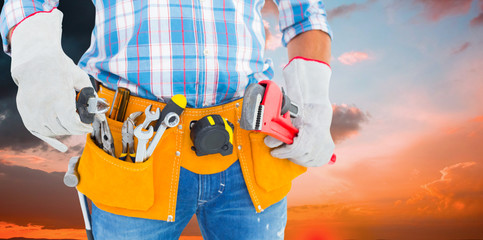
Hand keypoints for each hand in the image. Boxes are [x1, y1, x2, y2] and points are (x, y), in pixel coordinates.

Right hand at [10, 9, 92, 151]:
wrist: (35, 60)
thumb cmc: (61, 68)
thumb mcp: (81, 79)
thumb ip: (92, 97)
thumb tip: (101, 113)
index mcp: (58, 97)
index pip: (72, 123)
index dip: (83, 127)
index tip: (89, 126)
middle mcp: (43, 105)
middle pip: (63, 128)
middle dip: (76, 128)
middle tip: (83, 124)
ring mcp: (31, 109)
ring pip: (52, 131)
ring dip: (64, 130)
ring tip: (71, 121)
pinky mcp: (25, 111)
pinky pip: (37, 131)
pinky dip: (50, 139)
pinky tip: (61, 146)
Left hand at [264, 57, 333, 166]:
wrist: (317, 109)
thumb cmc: (300, 110)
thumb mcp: (287, 117)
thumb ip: (277, 129)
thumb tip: (267, 140)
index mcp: (311, 130)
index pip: (296, 148)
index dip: (283, 152)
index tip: (274, 152)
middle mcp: (321, 140)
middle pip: (300, 157)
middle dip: (288, 155)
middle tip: (279, 151)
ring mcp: (326, 147)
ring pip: (306, 161)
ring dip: (295, 157)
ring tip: (288, 151)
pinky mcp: (327, 151)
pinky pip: (315, 162)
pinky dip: (305, 159)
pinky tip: (299, 154)